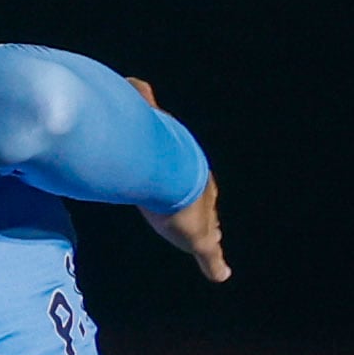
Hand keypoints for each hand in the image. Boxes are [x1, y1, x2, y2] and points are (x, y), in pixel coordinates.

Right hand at [121, 77, 228, 282]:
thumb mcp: (145, 117)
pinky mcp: (201, 239)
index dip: (191, 188)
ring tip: (211, 246)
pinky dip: (216, 265)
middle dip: (203, 212)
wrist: (169, 171)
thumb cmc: (153, 148)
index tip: (188, 196)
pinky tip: (221, 274)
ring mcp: (204, 217)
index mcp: (191, 169)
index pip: (195, 180)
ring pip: (210, 229)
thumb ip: (140, 99)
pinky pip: (212, 256)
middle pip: (205, 204)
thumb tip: (132, 80)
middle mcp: (202, 192)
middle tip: (205, 225)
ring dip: (210, 238)